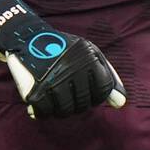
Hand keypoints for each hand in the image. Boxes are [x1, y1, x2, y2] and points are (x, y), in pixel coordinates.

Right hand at [0, 0, 126, 117]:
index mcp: (89, 60)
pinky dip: (42, 112)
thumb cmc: (65, 49)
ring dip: (60, 109)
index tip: (87, 94)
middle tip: (68, 95)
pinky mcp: (36, 89)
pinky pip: (44, 112)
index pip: (102, 91)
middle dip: (78, 104)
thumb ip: (109, 76)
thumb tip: (121, 104)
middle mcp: (73, 71)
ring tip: (56, 99)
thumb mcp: (91, 54)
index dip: (96, 97)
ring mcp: (54, 81)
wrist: (29, 38)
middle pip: (83, 104)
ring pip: (65, 111)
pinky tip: (41, 105)